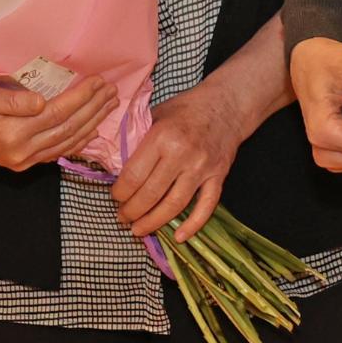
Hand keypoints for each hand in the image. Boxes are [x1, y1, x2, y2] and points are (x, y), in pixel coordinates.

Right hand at [0, 77, 116, 171]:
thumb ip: (9, 99)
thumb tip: (40, 101)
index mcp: (13, 133)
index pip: (58, 113)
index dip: (81, 97)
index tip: (98, 81)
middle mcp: (22, 152)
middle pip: (68, 128)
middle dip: (93, 108)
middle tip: (112, 90)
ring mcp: (24, 160)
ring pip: (67, 142)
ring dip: (92, 123)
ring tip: (108, 105)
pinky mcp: (24, 163)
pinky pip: (58, 152)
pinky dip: (78, 141)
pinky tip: (92, 130)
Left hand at [112, 85, 248, 241]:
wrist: (226, 104)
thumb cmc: (186, 108)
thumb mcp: (155, 114)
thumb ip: (137, 139)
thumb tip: (114, 166)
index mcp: (162, 137)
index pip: (134, 175)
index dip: (120, 193)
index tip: (115, 197)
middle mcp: (182, 154)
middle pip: (151, 195)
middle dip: (132, 211)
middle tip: (122, 217)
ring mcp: (202, 168)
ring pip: (174, 205)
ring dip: (153, 222)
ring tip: (139, 230)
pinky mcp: (219, 176)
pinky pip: (206, 206)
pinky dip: (193, 225)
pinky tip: (179, 238)